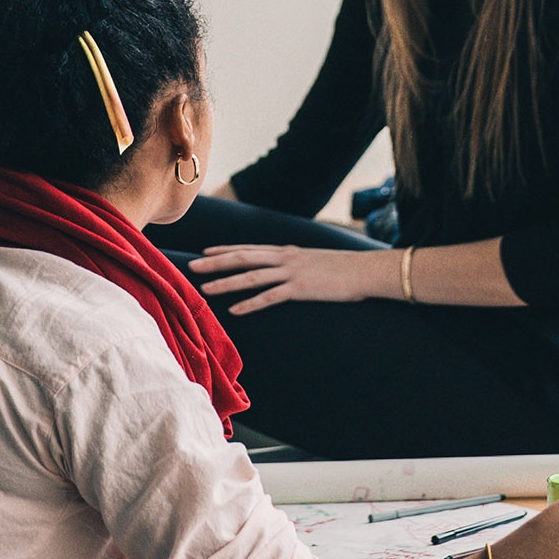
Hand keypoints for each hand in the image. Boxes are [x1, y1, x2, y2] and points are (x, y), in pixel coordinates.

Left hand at [191, 245, 393, 314]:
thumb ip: (298, 263)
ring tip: (205, 288)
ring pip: (251, 276)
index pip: (250, 248)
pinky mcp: (301, 289)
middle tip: (192, 266)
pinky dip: (250, 304)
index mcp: (288, 251)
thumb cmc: (344, 268)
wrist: (366, 270)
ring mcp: (292, 272)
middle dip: (216, 262)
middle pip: (243, 258)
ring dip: (226, 283)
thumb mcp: (316, 260)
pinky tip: (235, 310)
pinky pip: (270, 297)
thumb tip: (288, 268)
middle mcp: (285, 258)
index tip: (206, 252)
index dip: (226, 250)